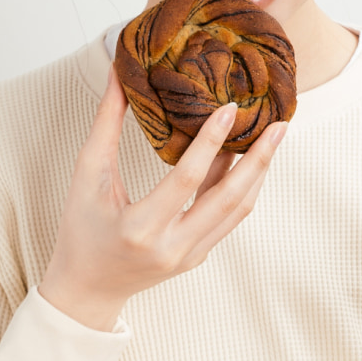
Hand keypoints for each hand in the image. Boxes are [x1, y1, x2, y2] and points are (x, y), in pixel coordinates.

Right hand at [39, 65, 287, 330]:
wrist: (88, 288)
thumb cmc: (81, 231)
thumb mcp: (87, 177)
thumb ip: (106, 124)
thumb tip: (120, 72)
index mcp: (141, 228)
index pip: (185, 180)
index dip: (210, 142)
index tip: (229, 108)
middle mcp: (172, 247)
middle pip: (229, 200)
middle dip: (259, 160)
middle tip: (280, 124)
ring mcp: (189, 256)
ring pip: (236, 212)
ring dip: (257, 174)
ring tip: (272, 138)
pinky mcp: (197, 257)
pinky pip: (226, 219)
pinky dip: (239, 189)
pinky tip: (247, 161)